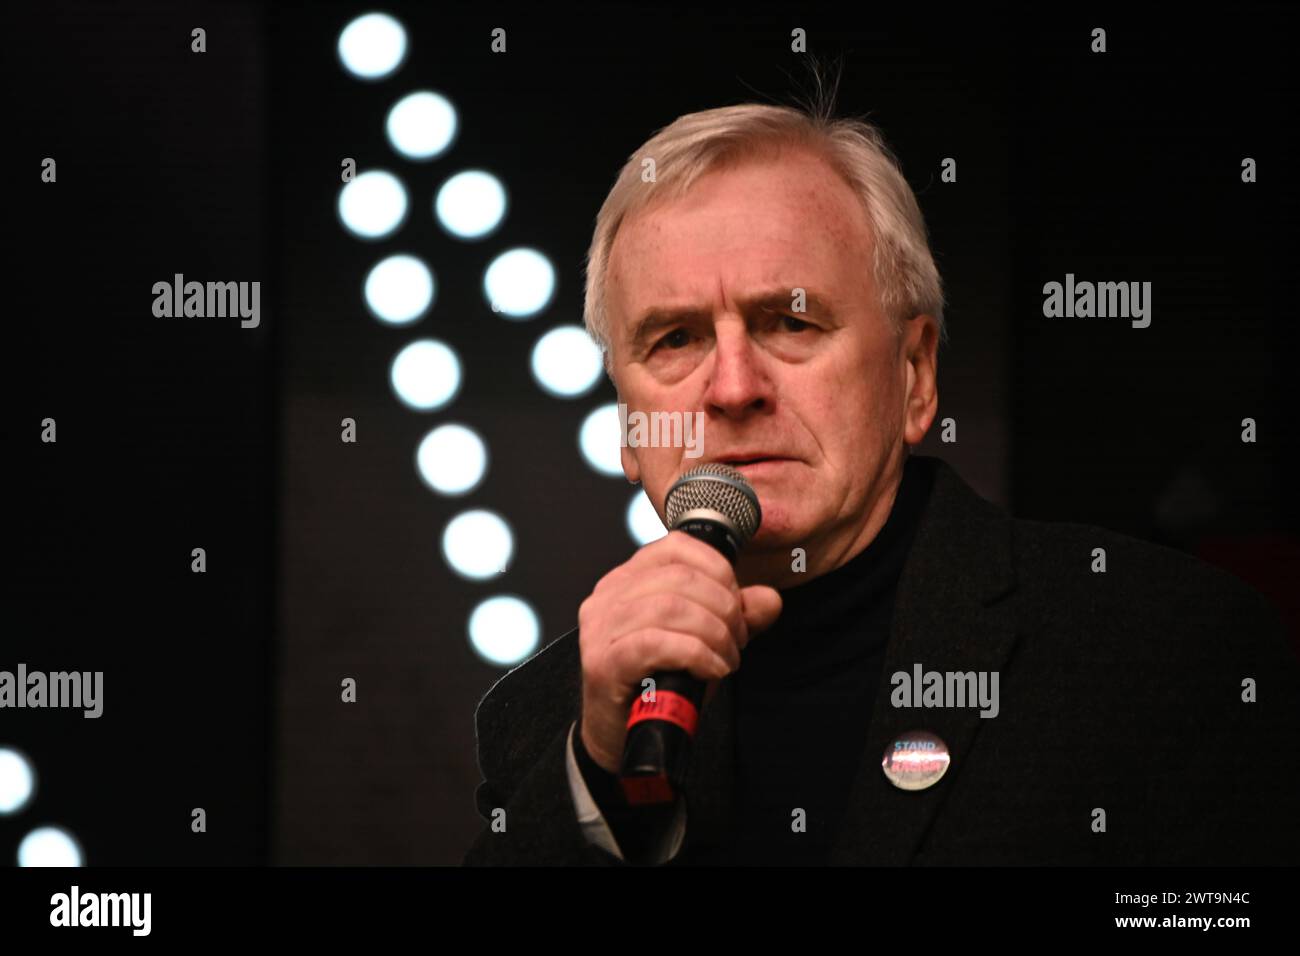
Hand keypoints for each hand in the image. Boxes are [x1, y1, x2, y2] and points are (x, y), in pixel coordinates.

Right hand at [577, 530, 782, 772]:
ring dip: (714, 634)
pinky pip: (657, 643)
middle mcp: (609, 595)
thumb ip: (737, 616)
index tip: (737, 605)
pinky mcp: (603, 662)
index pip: (678, 547)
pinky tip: (712, 670)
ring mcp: (601, 628)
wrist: (622, 737)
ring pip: (671, 607)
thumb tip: (769, 599)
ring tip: (726, 659)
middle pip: (681, 578)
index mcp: (629, 578)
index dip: (720, 571)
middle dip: (724, 609)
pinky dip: (696, 654)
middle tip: (737, 640)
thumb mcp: (705, 641)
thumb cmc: (658, 683)